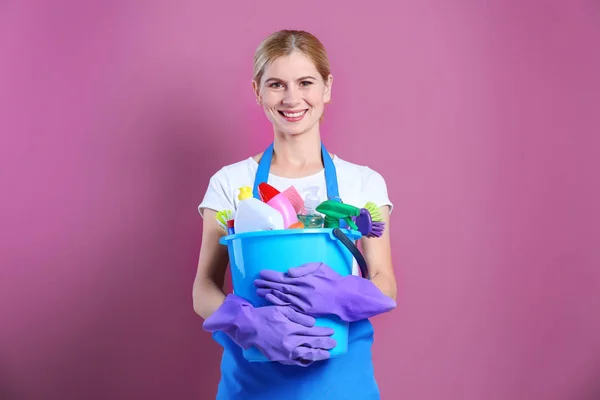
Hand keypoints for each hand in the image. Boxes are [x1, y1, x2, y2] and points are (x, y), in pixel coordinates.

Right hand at [202, 294, 335, 365]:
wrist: (249, 328)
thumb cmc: (265, 315)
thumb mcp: (282, 309)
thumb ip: (298, 316)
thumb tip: (313, 323)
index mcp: (292, 328)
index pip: (313, 331)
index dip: (324, 332)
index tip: (332, 332)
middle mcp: (291, 342)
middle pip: (313, 344)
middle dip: (325, 344)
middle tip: (334, 343)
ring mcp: (286, 352)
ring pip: (307, 355)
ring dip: (319, 354)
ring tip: (327, 354)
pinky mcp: (281, 359)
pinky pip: (297, 362)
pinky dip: (306, 361)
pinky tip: (311, 358)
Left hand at [254, 262, 395, 321]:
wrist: (343, 296)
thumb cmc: (331, 279)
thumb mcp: (319, 266)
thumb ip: (303, 269)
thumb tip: (288, 272)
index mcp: (305, 279)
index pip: (283, 277)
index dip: (271, 275)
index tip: (261, 273)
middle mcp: (302, 291)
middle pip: (280, 287)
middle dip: (266, 284)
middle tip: (255, 282)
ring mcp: (303, 302)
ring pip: (282, 297)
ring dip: (269, 294)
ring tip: (258, 291)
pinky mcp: (305, 311)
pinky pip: (289, 307)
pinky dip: (278, 304)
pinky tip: (270, 300)